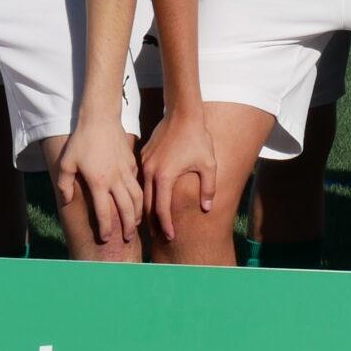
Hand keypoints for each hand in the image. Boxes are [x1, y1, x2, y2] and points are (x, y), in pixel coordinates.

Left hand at [55, 116, 141, 247]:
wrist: (101, 118)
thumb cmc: (81, 141)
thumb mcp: (66, 162)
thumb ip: (65, 184)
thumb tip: (67, 201)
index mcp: (98, 182)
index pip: (104, 213)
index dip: (105, 229)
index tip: (106, 239)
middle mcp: (115, 180)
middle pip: (127, 209)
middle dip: (128, 226)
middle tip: (128, 238)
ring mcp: (126, 171)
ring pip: (138, 197)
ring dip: (139, 213)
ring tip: (137, 223)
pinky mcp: (132, 163)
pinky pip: (138, 183)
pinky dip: (140, 195)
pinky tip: (137, 200)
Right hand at [138, 107, 214, 243]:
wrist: (182, 113)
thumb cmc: (198, 138)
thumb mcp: (208, 164)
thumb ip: (208, 188)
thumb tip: (207, 208)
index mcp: (164, 177)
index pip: (161, 209)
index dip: (166, 225)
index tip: (170, 237)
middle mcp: (150, 172)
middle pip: (147, 204)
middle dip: (153, 221)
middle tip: (159, 235)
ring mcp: (144, 163)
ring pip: (142, 191)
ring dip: (146, 207)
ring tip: (153, 221)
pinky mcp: (143, 156)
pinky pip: (141, 178)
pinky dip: (145, 191)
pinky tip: (150, 197)